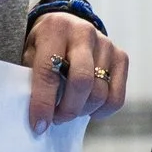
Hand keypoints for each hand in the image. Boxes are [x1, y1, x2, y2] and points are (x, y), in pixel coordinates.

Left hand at [21, 13, 127, 134]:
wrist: (66, 26)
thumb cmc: (44, 46)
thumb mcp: (30, 54)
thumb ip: (31, 80)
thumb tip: (39, 117)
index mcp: (55, 29)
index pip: (49, 71)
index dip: (43, 103)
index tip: (39, 125)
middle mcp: (83, 33)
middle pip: (81, 81)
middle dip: (67, 109)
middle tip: (56, 119)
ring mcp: (106, 44)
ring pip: (99, 93)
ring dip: (82, 111)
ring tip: (68, 110)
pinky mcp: (121, 57)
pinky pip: (115, 97)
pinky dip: (101, 111)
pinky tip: (88, 109)